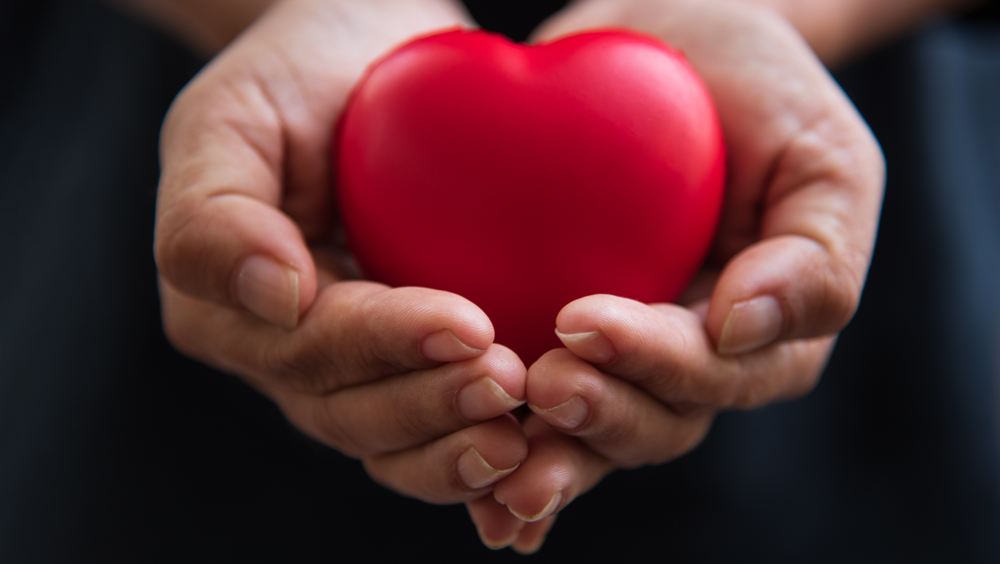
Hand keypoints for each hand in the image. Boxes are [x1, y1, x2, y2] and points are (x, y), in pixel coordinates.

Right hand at [154, 0, 530, 505]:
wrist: (358, 66)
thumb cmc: (287, 78)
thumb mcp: (227, 119)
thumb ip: (214, 215)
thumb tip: (277, 299)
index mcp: (226, 309)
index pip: (307, 346)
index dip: (384, 344)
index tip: (467, 325)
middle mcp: (283, 355)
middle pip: (350, 411)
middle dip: (431, 404)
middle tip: (508, 382)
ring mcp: (348, 368)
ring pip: (393, 438)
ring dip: (458, 440)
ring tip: (525, 431)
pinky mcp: (407, 365)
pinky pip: (435, 428)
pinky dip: (476, 444)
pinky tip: (534, 444)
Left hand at [465, 0, 884, 552]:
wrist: (674, 51)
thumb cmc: (762, 95)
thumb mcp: (822, 158)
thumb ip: (815, 254)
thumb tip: (740, 329)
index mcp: (764, 336)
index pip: (714, 370)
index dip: (653, 360)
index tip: (583, 322)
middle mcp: (694, 363)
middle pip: (653, 423)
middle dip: (597, 418)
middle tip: (540, 388)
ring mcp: (627, 359)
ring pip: (591, 436)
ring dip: (547, 455)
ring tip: (493, 459)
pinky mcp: (560, 340)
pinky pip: (532, 407)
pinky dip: (502, 445)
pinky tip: (473, 491)